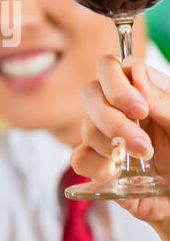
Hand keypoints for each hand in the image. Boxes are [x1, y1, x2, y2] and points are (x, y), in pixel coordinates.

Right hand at [71, 54, 169, 227]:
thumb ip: (164, 101)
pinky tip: (115, 172)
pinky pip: (78, 157)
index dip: (117, 85)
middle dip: (112, 120)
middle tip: (141, 144)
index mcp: (144, 93)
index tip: (140, 111)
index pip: (111, 68)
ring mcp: (105, 136)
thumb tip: (135, 74)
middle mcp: (119, 110)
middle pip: (90, 93)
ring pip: (85, 127)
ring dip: (112, 145)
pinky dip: (95, 165)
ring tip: (142, 160)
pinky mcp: (97, 163)